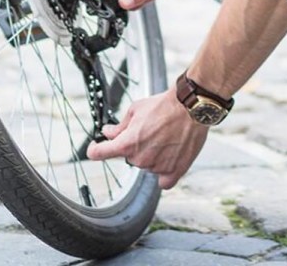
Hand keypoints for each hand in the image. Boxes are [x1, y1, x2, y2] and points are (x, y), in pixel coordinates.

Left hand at [86, 89, 207, 188]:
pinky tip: (168, 160)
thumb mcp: (135, 109)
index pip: (98, 153)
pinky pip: (164, 181)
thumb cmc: (164, 105)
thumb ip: (119, 126)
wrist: (191, 107)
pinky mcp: (175, 171)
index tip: (97, 146)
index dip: (94, 148)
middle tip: (149, 130)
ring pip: (147, 165)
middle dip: (134, 145)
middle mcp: (140, 159)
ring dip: (151, 155)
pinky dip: (164, 173)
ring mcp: (157, 167)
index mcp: (126, 144)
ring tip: (166, 137)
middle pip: (128, 157)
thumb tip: (108, 133)